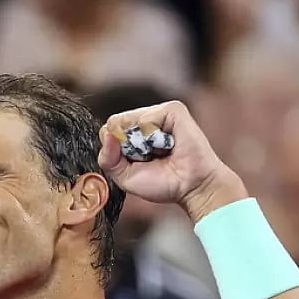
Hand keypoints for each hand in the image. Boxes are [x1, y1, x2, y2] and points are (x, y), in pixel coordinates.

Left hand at [98, 101, 247, 223]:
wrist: (192, 188)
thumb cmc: (163, 183)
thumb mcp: (124, 176)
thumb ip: (107, 158)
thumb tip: (106, 134)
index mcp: (132, 134)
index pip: (108, 131)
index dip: (114, 150)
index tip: (134, 164)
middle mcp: (144, 121)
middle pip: (115, 123)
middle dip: (126, 147)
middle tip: (149, 159)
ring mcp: (159, 113)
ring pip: (128, 120)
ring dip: (141, 144)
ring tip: (160, 152)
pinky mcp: (173, 110)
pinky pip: (146, 118)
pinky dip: (152, 135)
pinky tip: (168, 145)